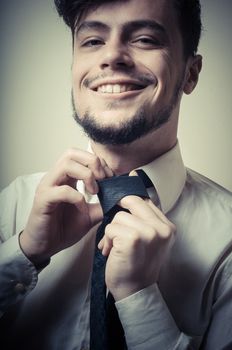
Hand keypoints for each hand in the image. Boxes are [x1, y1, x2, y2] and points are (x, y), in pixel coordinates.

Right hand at [20, 148, 112, 264]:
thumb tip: (120, 197)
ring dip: (86, 175)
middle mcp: (55, 178)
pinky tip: (83, 208)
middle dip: (92, 162)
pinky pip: (61, 190)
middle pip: (72, 153)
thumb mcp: (90, 215)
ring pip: (66, 165)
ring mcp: (47, 187)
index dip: (99, 163)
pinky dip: (77, 197)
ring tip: (94, 192)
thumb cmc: (64, 228)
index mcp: (66, 178)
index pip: (81, 155)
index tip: (111, 178)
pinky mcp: (43, 200)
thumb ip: (103, 204)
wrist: (46, 246)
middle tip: (104, 180)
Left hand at [98, 195, 175, 300]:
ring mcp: (149, 232)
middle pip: (133, 201)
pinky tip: (110, 251)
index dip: (130, 202)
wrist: (135, 291)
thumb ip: (145, 221)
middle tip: (114, 225)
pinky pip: (111, 228)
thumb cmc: (139, 265)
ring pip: (119, 216)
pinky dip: (106, 240)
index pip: (147, 200)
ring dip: (111, 231)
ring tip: (113, 246)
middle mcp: (162, 229)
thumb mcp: (151, 241)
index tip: (122, 209)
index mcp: (168, 228)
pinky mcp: (133, 238)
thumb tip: (127, 199)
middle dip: (119, 212)